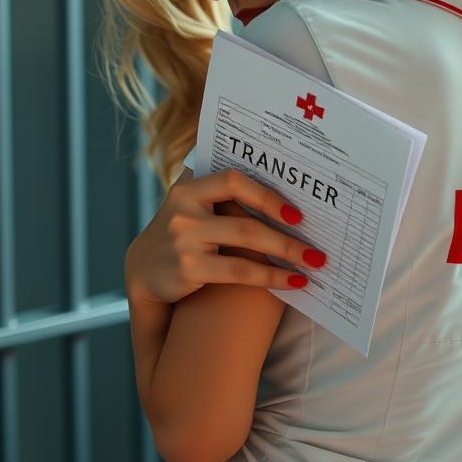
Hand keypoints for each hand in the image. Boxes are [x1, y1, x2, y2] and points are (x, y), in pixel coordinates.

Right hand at [125, 167, 326, 307]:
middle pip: (246, 220)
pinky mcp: (187, 268)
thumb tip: (283, 184)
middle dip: (288, 236)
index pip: (233, 180)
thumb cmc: (184, 236)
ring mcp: (184, 239)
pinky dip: (271, 276)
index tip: (298, 213)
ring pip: (246, 245)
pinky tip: (293, 282)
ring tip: (314, 264)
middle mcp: (184, 210)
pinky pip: (239, 272)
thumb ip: (222, 196)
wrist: (143, 273)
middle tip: (319, 248)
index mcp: (189, 189)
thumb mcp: (192, 208)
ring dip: (286, 254)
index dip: (267, 195)